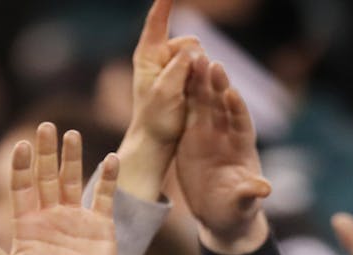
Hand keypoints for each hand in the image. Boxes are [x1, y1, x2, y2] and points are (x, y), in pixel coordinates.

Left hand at [0, 124, 119, 254]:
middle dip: (45, 152)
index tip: (20, 146)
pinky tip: (111, 159)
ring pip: (72, 181)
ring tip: (72, 134)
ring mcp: (76, 219)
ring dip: (72, 158)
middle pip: (46, 176)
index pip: (23, 187)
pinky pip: (103, 197)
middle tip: (46, 126)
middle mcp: (50, 216)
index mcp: (28, 224)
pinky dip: (107, 179)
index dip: (21, 166)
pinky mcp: (100, 227)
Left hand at [116, 0, 199, 199]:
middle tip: (185, 87)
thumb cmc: (155, 120)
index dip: (164, 4)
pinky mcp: (186, 81)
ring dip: (201, 73)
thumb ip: (179, 66)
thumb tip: (194, 49)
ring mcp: (175, 69)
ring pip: (201, 57)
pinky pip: (203, 71)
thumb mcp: (164, 91)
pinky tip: (196, 95)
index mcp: (148, 55)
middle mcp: (161, 57)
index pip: (157, 22)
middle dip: (194, 59)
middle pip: (191, 42)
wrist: (156, 144)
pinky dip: (204, 80)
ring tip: (187, 97)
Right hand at [174, 57, 271, 254]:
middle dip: (217, 85)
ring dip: (198, 83)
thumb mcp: (242, 204)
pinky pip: (186, 114)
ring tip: (192, 60)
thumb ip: (250, 193)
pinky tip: (174, 78)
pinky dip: (182, 97)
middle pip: (222, 106)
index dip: (237, 108)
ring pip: (203, 104)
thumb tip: (264, 189)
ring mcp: (207, 135)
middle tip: (210, 62)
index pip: (241, 123)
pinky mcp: (190, 138)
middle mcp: (226, 136)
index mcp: (241, 148)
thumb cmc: (236, 211)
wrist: (219, 216)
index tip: (231, 93)